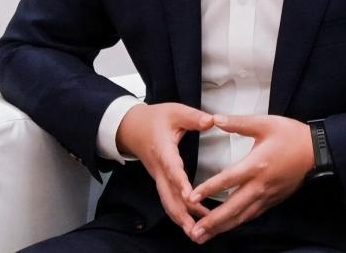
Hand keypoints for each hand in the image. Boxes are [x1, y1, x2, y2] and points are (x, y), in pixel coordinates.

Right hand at [115, 103, 214, 234]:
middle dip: (181, 214)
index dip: (180, 183)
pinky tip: (193, 222)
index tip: (190, 196)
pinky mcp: (161, 182)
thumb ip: (193, 117)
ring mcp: (158, 178)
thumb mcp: (174, 111)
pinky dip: (179, 213)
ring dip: (181, 219)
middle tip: (195, 229)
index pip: (172, 169)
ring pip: (167, 202)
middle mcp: (159, 169)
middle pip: (168, 195)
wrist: (132, 127)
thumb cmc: (155, 119)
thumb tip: (212, 121)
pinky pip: (169, 200)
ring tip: (197, 233)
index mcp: (163, 150)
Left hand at [186, 114, 314, 243]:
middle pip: (232, 208)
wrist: (317, 151)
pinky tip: (227, 227)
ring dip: (222, 227)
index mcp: (256, 164)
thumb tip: (215, 119)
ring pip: (241, 216)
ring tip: (204, 236)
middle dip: (212, 222)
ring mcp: (267, 196)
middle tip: (194, 232)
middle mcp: (260, 185)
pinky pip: (252, 215)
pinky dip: (237, 223)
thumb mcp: (265, 123)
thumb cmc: (291, 135)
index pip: (227, 180)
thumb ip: (239, 123)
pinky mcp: (272, 200)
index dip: (208, 189)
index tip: (191, 197)